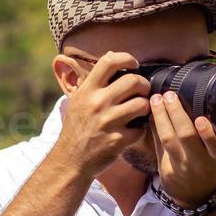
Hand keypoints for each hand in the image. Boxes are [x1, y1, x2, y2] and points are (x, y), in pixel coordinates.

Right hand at [51, 51, 150, 179]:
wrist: (70, 160)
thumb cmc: (77, 127)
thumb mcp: (78, 100)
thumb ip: (94, 80)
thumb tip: (112, 55)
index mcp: (87, 90)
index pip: (109, 61)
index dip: (127, 58)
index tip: (134, 63)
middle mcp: (97, 103)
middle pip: (133, 81)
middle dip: (144, 85)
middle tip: (142, 91)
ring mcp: (108, 122)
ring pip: (142, 104)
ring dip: (145, 107)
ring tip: (139, 111)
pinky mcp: (118, 140)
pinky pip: (141, 128)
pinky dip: (140, 130)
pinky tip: (133, 131)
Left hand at [148, 90, 215, 206]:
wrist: (196, 194)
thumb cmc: (208, 162)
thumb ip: (209, 132)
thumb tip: (195, 97)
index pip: (215, 144)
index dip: (208, 134)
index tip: (201, 119)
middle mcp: (200, 161)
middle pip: (187, 137)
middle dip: (176, 114)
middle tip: (169, 95)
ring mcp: (181, 165)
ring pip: (168, 140)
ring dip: (161, 117)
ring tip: (156, 99)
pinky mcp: (165, 169)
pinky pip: (157, 145)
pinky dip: (153, 127)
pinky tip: (149, 113)